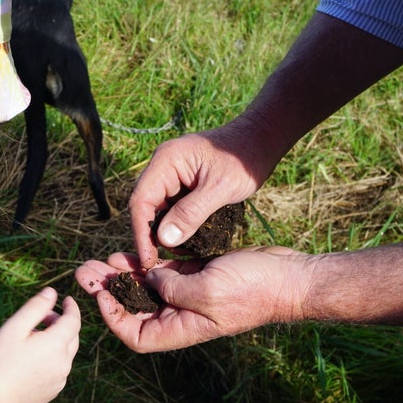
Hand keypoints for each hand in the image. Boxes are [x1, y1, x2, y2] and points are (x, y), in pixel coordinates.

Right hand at [0, 287, 79, 402]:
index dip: (71, 307)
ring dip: (56, 341)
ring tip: (31, 339)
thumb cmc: (0, 359)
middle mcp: (64, 362)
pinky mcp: (54, 390)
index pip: (74, 320)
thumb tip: (52, 292)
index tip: (66, 299)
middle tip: (41, 318)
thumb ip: (36, 307)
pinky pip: (59, 367)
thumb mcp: (15, 326)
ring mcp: (60, 378)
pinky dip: (53, 357)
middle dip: (62, 322)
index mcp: (57, 344)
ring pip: (66, 352)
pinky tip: (32, 358)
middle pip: (72, 336)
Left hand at [75, 249, 307, 352]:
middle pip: (134, 308)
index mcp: (181, 328)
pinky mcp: (195, 274)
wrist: (288, 275)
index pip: (135, 335)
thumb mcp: (206, 291)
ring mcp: (187, 294)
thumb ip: (171, 289)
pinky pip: (162, 270)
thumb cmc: (253, 288)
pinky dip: (145, 261)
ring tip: (101, 258)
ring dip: (123, 272)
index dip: (113, 317)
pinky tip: (130, 250)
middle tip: (86, 269)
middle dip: (109, 289)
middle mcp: (181, 314)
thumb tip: (147, 281)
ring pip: (145, 287)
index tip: (101, 293)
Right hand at [129, 125, 269, 268]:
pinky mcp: (183, 182)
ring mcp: (172, 174)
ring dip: (164, 232)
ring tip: (173, 255)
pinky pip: (172, 207)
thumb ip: (191, 213)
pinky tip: (186, 242)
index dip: (141, 232)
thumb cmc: (244, 159)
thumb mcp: (220, 188)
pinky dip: (176, 224)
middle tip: (157, 263)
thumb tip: (164, 240)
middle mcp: (163, 166)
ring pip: (158, 209)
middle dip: (150, 235)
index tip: (148, 259)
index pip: (140, 201)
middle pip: (145, 206)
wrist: (262, 139)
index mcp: (166, 161)